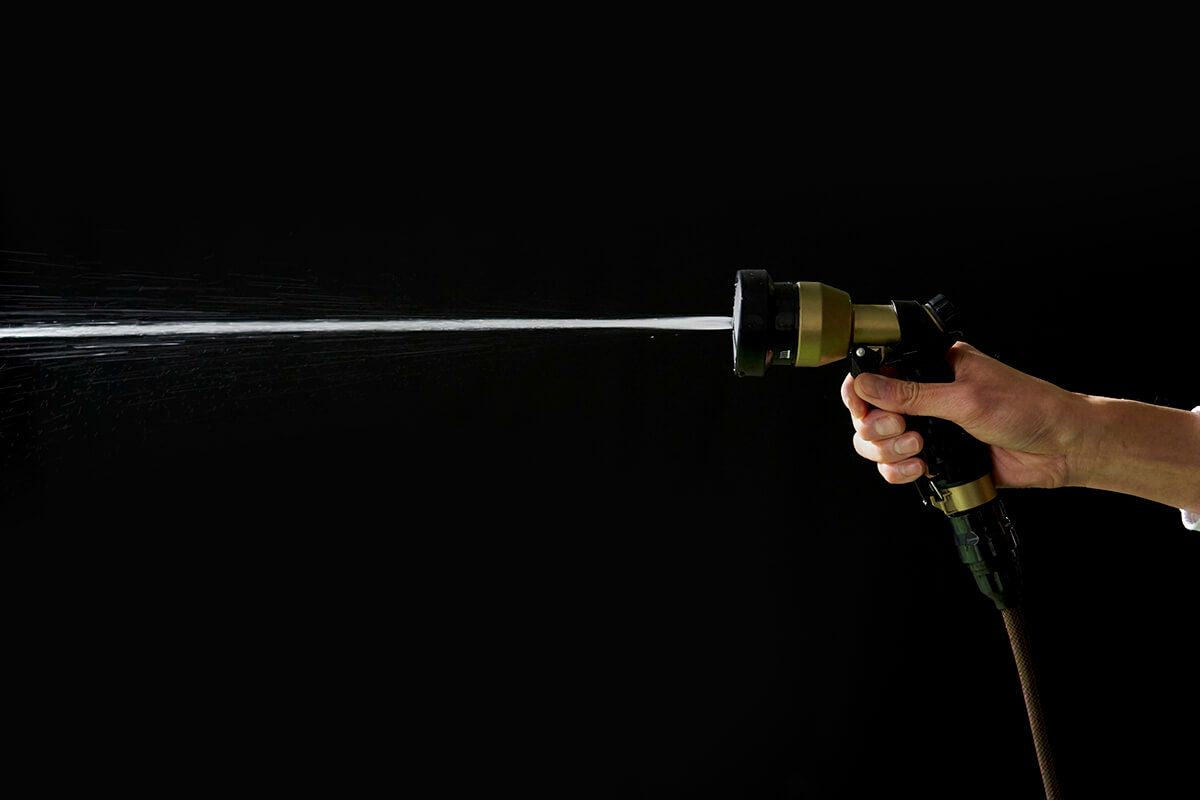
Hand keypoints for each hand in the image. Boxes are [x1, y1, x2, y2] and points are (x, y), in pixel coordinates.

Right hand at [839, 341, 1077, 488]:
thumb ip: (910, 394)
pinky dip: (900, 471)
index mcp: (933, 366)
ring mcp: (929, 427)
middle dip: (877, 427)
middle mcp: (926, 396)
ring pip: (877, 442)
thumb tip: (866, 383)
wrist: (1061, 449)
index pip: (877, 373)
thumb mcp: (965, 397)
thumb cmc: (1027, 408)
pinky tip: (921, 468)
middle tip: (903, 430)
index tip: (862, 408)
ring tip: (918, 451)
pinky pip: (896, 466)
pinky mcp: (935, 457)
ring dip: (888, 450)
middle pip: (869, 412)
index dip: (861, 392)